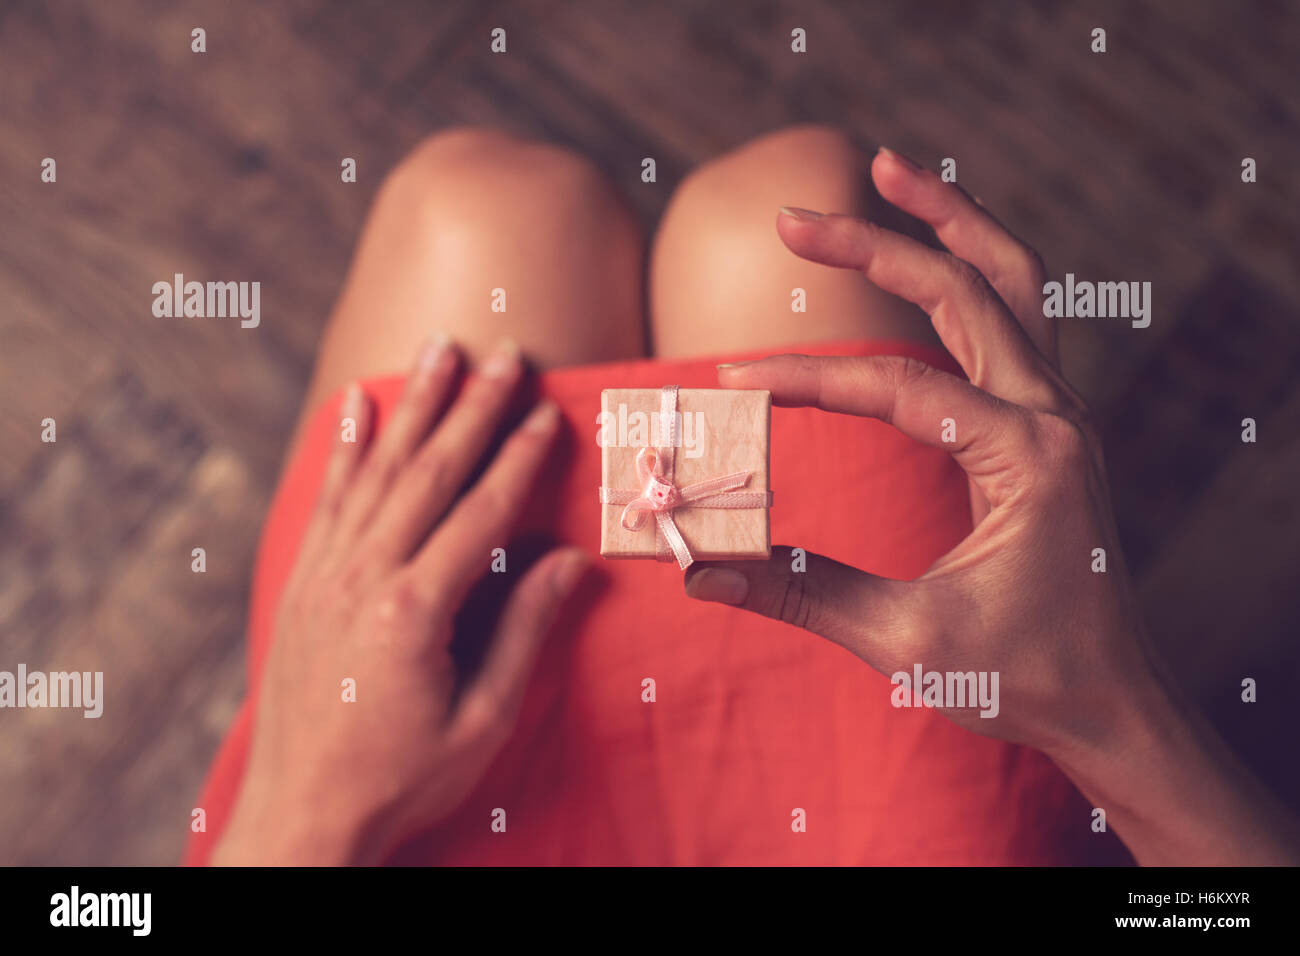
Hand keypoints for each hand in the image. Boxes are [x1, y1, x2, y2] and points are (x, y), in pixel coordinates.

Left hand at [212, 338, 587, 864]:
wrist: (302, 816)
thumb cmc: (400, 778)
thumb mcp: (481, 720)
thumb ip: (524, 633)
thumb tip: (569, 563)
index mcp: (414, 611)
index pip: (480, 514)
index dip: (519, 460)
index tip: (547, 413)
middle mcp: (362, 577)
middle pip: (429, 474)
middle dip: (472, 408)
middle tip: (504, 355)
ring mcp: (324, 575)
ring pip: (377, 472)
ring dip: (413, 407)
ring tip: (438, 351)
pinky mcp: (301, 583)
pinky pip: (327, 499)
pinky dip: (345, 447)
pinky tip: (358, 404)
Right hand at [684, 148, 1299, 863]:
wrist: (1112, 702)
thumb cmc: (1024, 675)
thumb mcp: (906, 641)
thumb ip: (801, 593)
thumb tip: (700, 570)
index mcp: (1027, 457)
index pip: (897, 386)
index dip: (807, 379)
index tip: (732, 380)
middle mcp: (1054, 417)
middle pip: (964, 290)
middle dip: (874, 245)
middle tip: (794, 218)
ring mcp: (1061, 415)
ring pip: (1013, 282)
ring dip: (951, 222)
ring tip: (889, 170)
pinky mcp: (1052, 426)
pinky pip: (1022, 320)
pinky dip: (977, 272)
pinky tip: (937, 255)